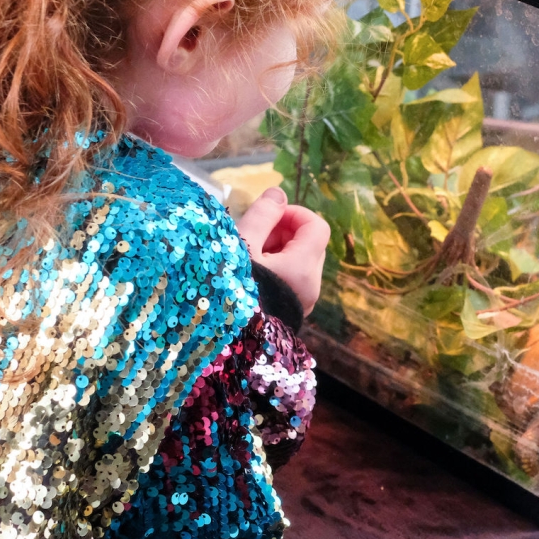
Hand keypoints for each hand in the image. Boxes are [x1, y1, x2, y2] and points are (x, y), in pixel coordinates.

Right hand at [236, 187, 329, 313]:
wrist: (221, 344)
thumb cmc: (228, 290)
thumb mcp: (241, 246)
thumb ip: (262, 216)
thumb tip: (279, 194)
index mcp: (303, 267)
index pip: (317, 226)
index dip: (293, 214)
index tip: (266, 216)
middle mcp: (311, 286)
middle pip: (310, 243)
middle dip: (283, 231)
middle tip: (253, 236)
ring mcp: (303, 302)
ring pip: (300, 262)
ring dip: (278, 250)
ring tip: (247, 256)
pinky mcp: (291, 313)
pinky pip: (292, 280)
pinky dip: (277, 270)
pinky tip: (250, 276)